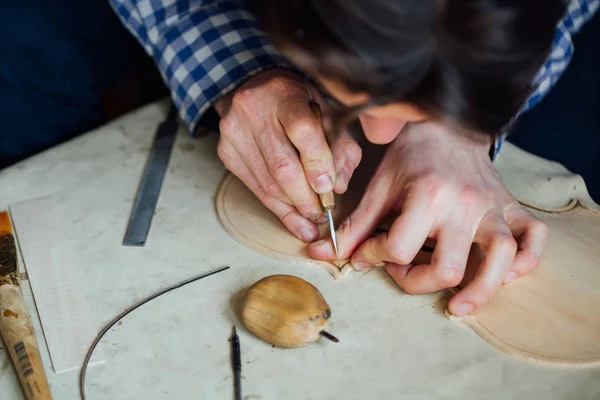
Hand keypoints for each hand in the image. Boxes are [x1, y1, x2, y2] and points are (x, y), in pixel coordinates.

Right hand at [215, 69, 361, 241]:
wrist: (255, 89)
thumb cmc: (298, 103)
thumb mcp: (327, 112)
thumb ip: (341, 147)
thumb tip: (337, 186)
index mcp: (285, 93)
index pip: (302, 130)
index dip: (317, 163)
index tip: (329, 188)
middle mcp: (253, 109)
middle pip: (282, 166)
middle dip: (306, 198)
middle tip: (322, 214)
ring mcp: (235, 131)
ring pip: (267, 183)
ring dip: (292, 207)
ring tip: (310, 220)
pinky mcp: (226, 151)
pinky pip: (255, 187)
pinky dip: (277, 206)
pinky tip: (293, 217)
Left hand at [308, 121, 547, 315]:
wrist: (445, 123)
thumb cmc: (410, 155)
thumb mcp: (378, 188)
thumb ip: (353, 225)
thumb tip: (321, 253)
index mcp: (427, 195)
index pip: (399, 248)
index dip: (376, 257)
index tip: (370, 252)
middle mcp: (465, 203)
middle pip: (449, 267)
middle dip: (418, 282)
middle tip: (403, 273)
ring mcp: (493, 206)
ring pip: (500, 260)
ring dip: (480, 290)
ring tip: (458, 305)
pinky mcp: (511, 206)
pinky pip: (533, 239)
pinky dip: (524, 263)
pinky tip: (500, 275)